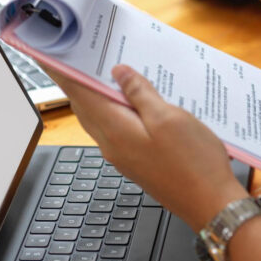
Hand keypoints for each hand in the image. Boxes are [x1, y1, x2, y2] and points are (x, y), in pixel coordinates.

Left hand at [48, 66, 247, 229]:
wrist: (211, 203)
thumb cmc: (194, 163)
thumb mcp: (169, 118)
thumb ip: (141, 94)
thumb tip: (119, 74)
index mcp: (116, 131)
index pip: (79, 94)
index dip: (64, 73)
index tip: (50, 57)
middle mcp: (113, 145)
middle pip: (85, 107)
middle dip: (77, 82)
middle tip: (77, 58)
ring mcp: (124, 156)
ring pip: (100, 119)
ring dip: (97, 96)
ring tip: (103, 74)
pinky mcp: (137, 162)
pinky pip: (116, 130)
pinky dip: (114, 111)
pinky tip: (131, 103)